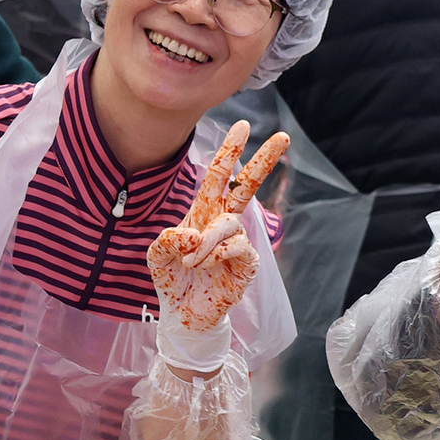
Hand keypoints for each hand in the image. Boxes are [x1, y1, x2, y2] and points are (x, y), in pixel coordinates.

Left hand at [147, 122, 288, 362]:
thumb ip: (167, 239)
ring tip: (191, 262)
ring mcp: (238, 242)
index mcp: (203, 213)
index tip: (243, 125)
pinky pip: (237, 247)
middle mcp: (224, 222)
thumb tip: (195, 234)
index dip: (230, 152)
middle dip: (263, 160)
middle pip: (247, 186)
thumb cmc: (173, 280)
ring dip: (206, 243)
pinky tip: (207, 267)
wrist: (184, 315)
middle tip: (283, 136)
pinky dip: (216, 255)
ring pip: (230, 223)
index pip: (219, 176)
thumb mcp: (156, 256)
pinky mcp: (247, 263)